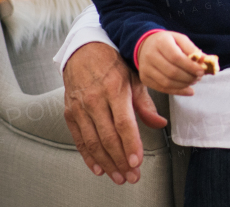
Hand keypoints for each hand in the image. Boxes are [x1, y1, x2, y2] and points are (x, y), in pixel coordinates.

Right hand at [63, 42, 167, 184]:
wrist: (84, 52)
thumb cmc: (114, 64)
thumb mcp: (135, 77)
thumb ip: (145, 103)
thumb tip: (160, 124)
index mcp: (115, 89)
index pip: (123, 123)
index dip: (130, 144)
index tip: (137, 162)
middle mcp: (95, 100)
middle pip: (108, 137)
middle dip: (120, 160)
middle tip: (131, 176)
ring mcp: (80, 108)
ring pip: (93, 142)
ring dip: (106, 163)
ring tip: (118, 176)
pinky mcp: (70, 113)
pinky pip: (79, 139)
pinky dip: (88, 156)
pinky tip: (98, 168)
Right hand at [136, 30, 204, 95]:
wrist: (146, 45)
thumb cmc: (168, 42)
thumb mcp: (180, 39)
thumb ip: (192, 49)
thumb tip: (205, 60)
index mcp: (161, 43)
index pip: (176, 57)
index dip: (190, 66)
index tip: (202, 71)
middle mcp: (150, 56)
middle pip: (171, 72)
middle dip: (188, 77)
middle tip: (199, 77)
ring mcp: (145, 69)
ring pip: (166, 82)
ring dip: (184, 85)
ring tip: (193, 81)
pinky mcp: (144, 79)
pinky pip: (162, 88)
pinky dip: (177, 91)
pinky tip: (188, 90)